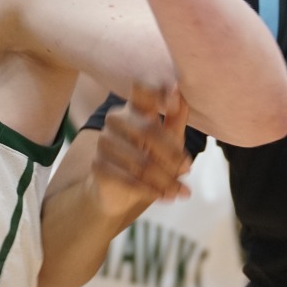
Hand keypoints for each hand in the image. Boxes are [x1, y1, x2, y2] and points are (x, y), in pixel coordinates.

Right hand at [89, 85, 192, 216]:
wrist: (119, 190)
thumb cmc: (149, 157)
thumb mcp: (169, 137)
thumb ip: (176, 116)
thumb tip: (182, 91)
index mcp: (136, 107)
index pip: (142, 89)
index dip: (158, 91)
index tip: (175, 103)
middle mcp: (117, 120)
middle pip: (148, 131)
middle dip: (172, 155)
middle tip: (188, 169)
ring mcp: (105, 142)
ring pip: (141, 161)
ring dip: (166, 180)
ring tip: (180, 191)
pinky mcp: (98, 165)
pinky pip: (128, 179)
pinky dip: (151, 191)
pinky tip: (165, 197)